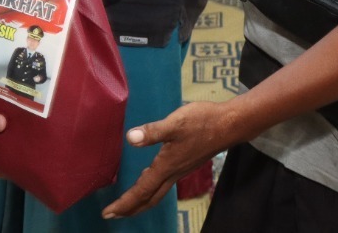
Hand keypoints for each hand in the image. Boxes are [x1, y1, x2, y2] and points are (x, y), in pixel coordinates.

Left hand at [102, 102, 229, 218]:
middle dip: (130, 208)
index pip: (141, 191)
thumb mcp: (175, 123)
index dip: (124, 203)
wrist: (229, 125)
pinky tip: (148, 177)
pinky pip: (163, 183)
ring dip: (140, 200)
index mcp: (166, 166)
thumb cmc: (203, 122)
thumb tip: (130, 138)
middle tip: (113, 215)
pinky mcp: (185, 163)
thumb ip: (153, 131)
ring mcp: (180, 169)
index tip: (108, 213)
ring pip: (156, 192)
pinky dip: (151, 187)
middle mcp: (173, 173)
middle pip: (149, 198)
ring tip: (127, 203)